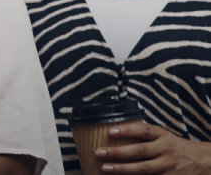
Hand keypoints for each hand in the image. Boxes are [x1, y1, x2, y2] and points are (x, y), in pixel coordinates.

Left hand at [96, 122, 210, 173]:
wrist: (201, 161)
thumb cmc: (173, 147)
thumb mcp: (162, 136)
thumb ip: (145, 135)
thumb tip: (115, 131)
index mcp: (162, 136)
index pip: (143, 131)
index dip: (127, 130)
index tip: (110, 131)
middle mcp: (166, 150)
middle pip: (140, 151)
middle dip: (119, 152)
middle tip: (99, 152)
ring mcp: (169, 167)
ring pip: (145, 169)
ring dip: (124, 169)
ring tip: (105, 168)